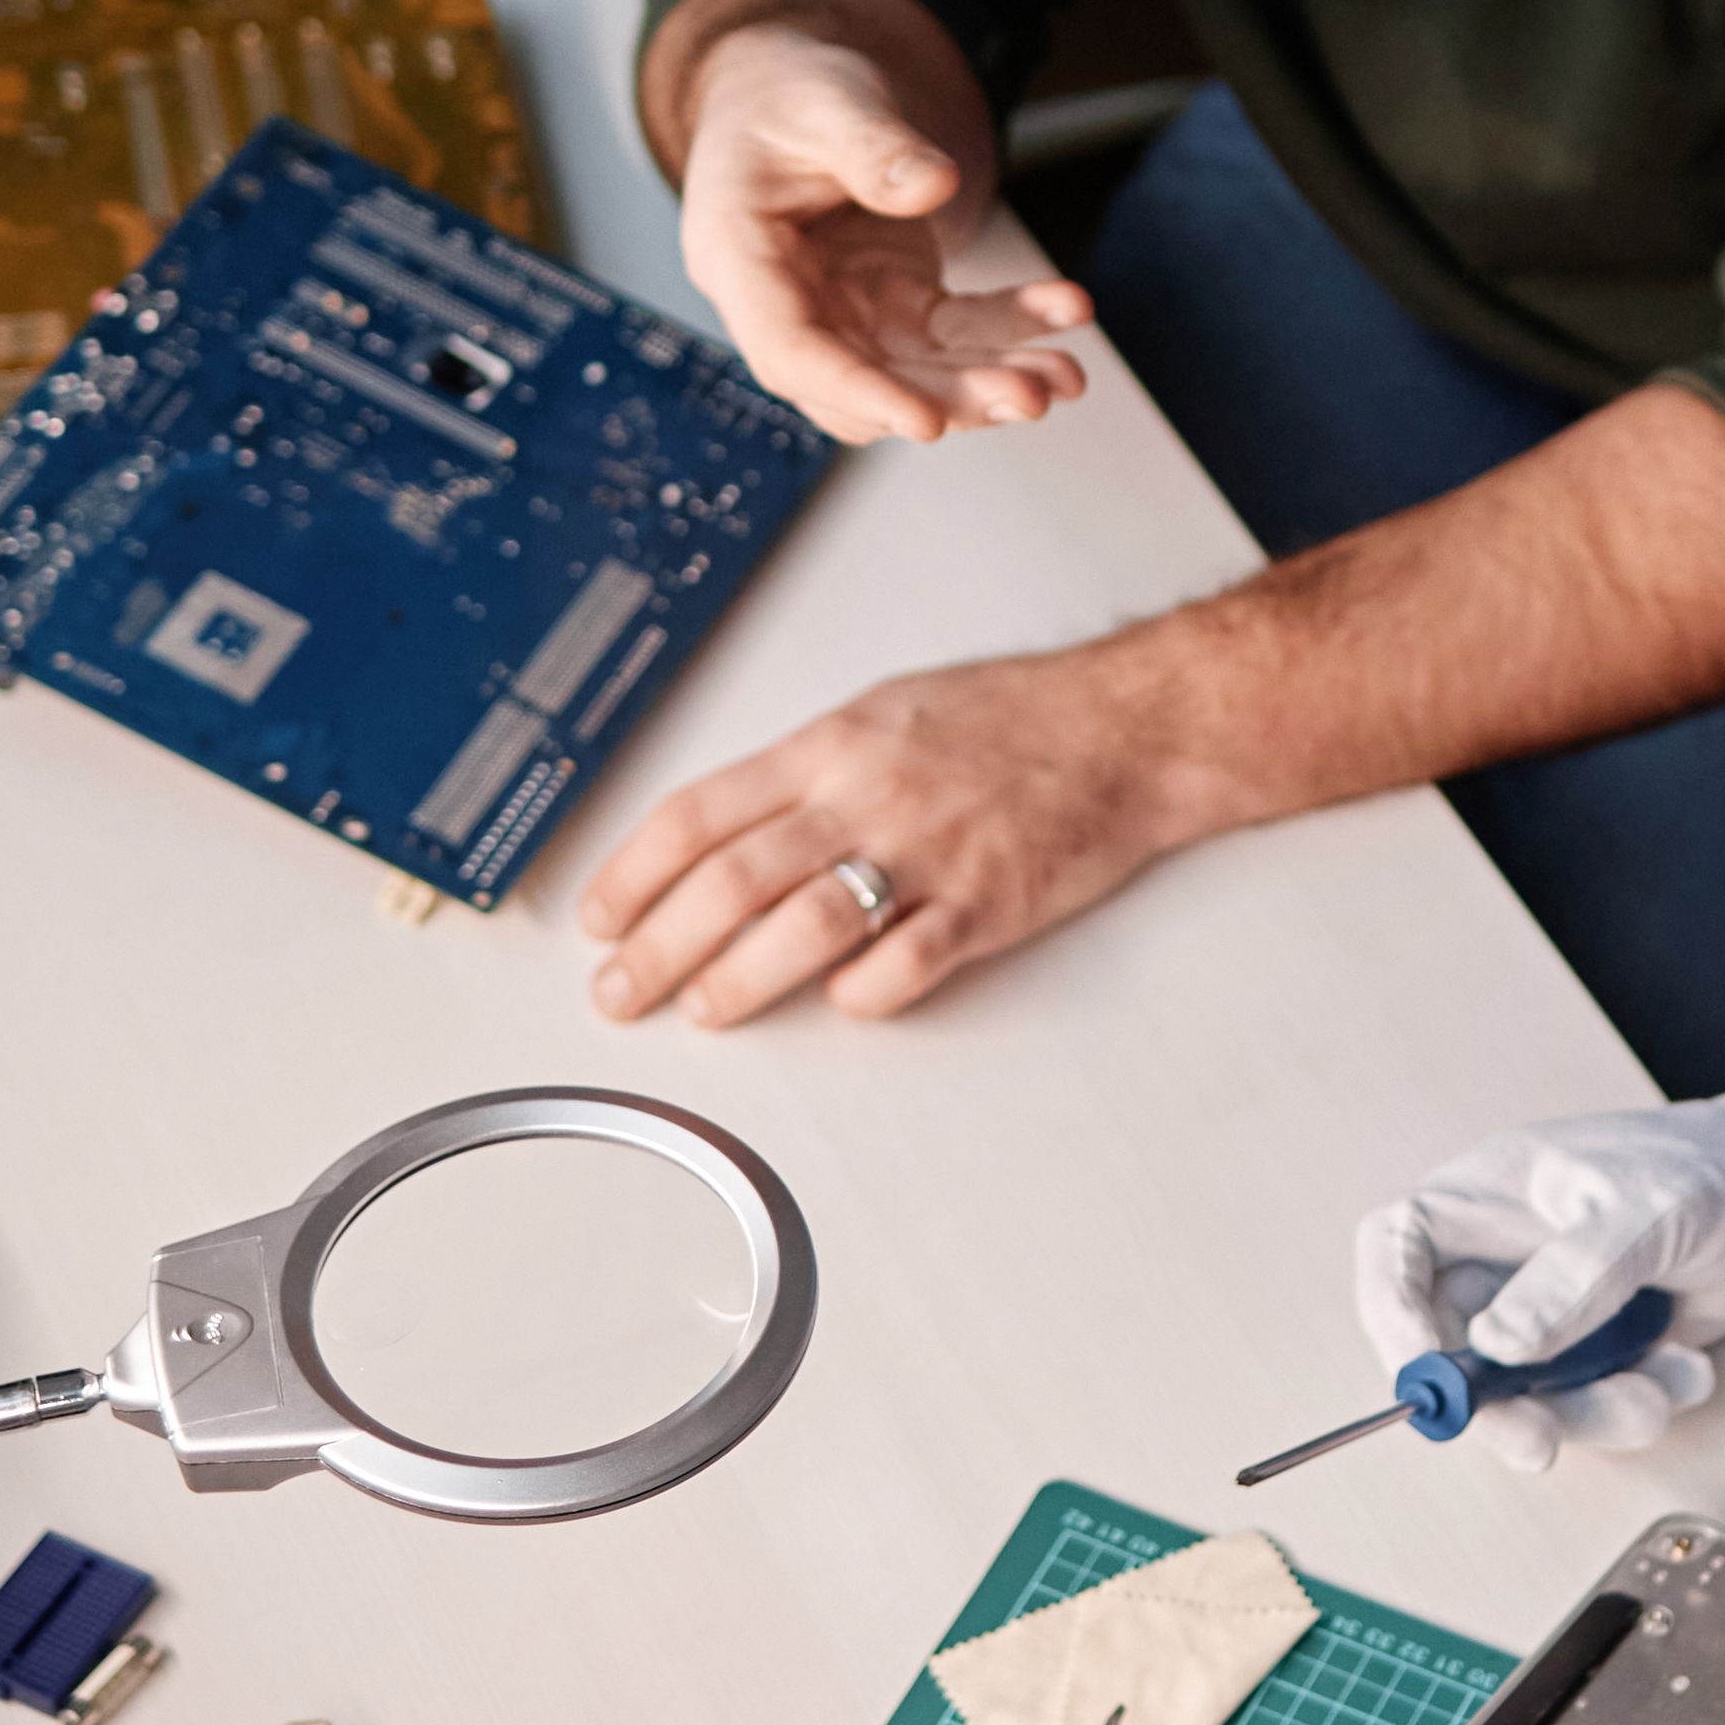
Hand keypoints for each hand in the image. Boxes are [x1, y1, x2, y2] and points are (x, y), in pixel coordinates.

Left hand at [578, 649, 1219, 1025]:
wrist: (1124, 727)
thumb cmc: (1010, 718)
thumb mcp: (885, 713)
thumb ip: (807, 774)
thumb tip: (726, 834)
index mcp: (832, 748)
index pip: (699, 813)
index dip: (633, 874)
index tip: (600, 920)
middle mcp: (869, 796)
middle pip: (733, 880)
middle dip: (660, 946)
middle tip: (621, 992)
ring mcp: (929, 852)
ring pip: (805, 925)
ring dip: (739, 979)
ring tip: (703, 1011)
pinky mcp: (988, 903)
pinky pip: (906, 962)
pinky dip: (861, 993)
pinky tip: (839, 1003)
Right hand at [671, 21, 1093, 444]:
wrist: (793, 97)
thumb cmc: (787, 97)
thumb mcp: (824, 101)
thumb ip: (872, 145)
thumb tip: (933, 186)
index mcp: (737, 258)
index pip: (790, 351)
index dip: (856, 392)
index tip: (927, 422)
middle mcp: (787, 305)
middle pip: (865, 378)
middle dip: (950, 396)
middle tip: (1028, 395)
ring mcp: (845, 314)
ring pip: (917, 372)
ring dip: (990, 380)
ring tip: (1063, 375)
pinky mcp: (895, 305)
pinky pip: (956, 330)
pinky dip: (1012, 328)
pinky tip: (1065, 312)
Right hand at [1343, 1083, 1724, 1470]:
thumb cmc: (1715, 1169)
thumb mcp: (1650, 1212)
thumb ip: (1575, 1277)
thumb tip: (1496, 1346)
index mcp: (1490, 1196)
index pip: (1395, 1249)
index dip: (1390, 1316)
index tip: (1425, 1378)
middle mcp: (1505, 1258)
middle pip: (1453, 1348)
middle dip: (1499, 1406)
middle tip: (1541, 1442)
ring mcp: (1549, 1310)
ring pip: (1525, 1395)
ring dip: (1590, 1412)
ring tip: (1661, 1384)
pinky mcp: (1594, 1352)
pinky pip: (1586, 1406)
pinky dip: (1638, 1403)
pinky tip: (1686, 1366)